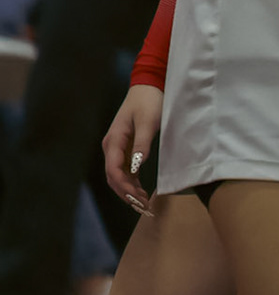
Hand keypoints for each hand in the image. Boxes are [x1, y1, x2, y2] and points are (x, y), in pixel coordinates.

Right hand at [104, 84, 163, 213]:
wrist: (149, 86)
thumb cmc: (150, 101)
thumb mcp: (149, 121)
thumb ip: (143, 143)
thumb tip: (137, 166)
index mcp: (114, 140)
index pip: (114, 170)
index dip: (124, 187)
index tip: (138, 199)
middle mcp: (112, 147)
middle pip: (114, 177)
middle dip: (127, 194)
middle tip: (144, 207)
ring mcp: (118, 148)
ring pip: (119, 176)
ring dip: (129, 191)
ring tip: (144, 204)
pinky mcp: (126, 148)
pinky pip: (125, 170)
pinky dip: (132, 183)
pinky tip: (141, 192)